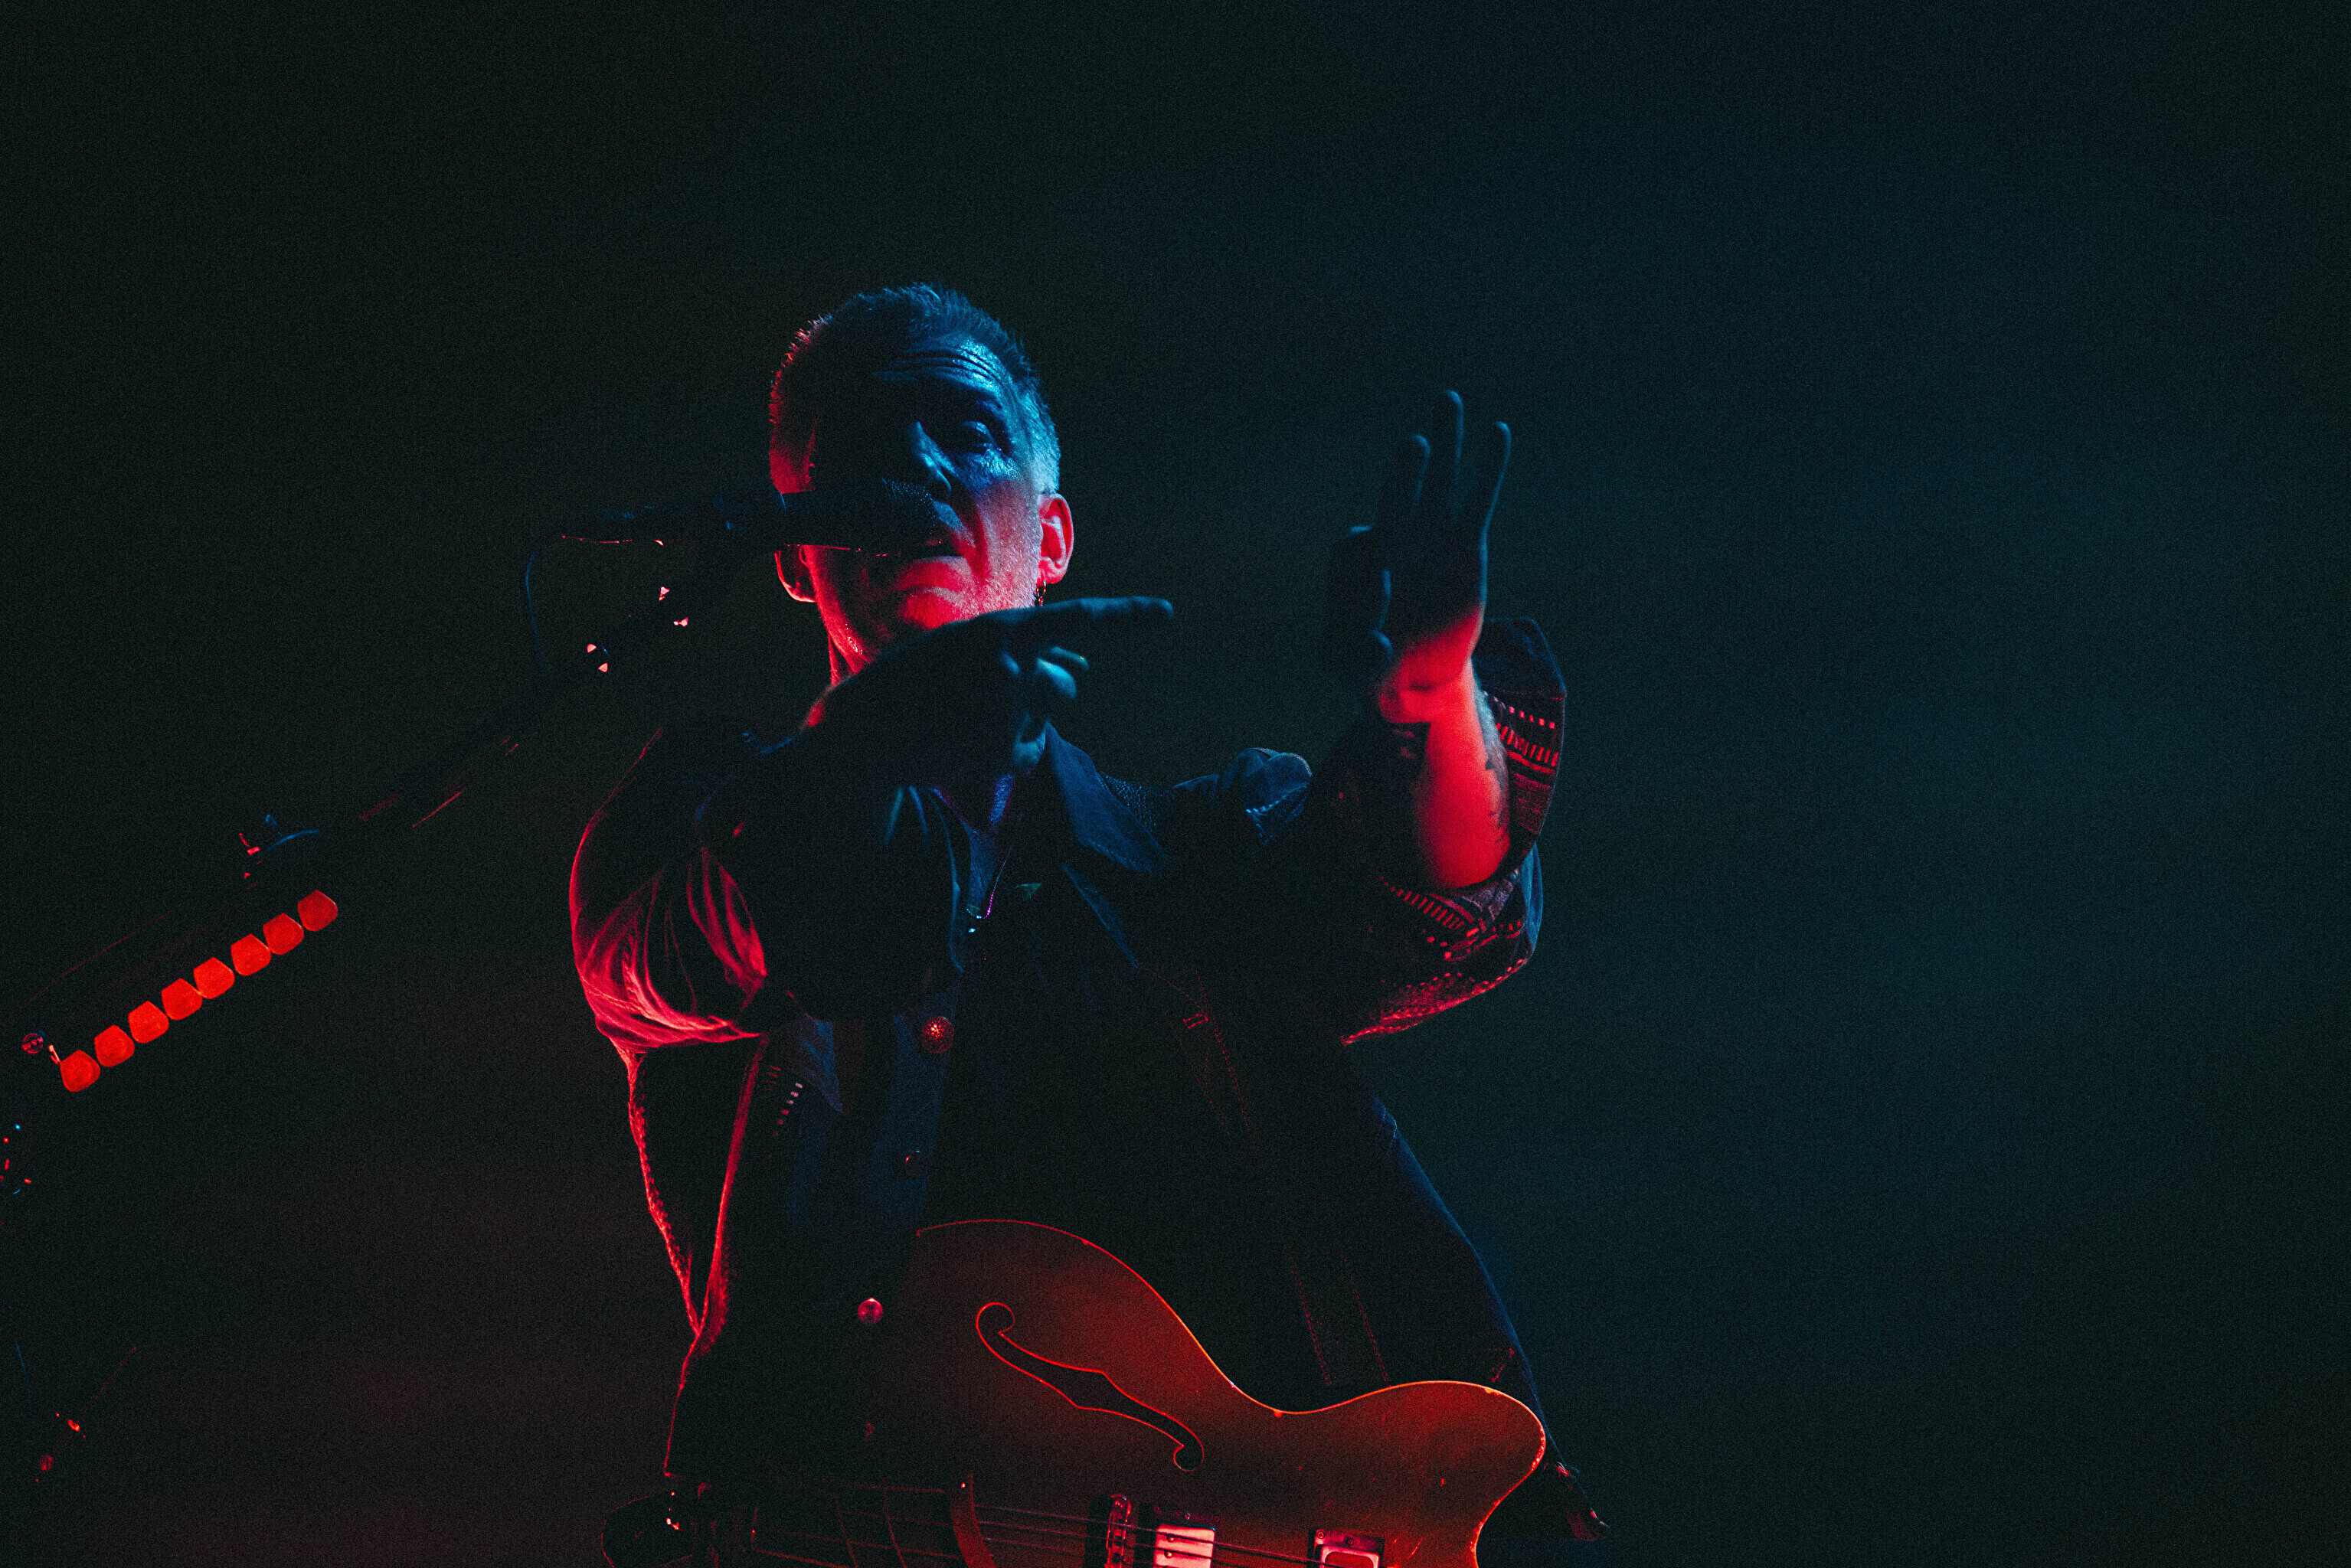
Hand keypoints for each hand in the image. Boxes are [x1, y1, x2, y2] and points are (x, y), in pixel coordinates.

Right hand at [806, 595, 1173, 784]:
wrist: (860, 730)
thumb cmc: (908, 683)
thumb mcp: (961, 651)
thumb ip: (1022, 653)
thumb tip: (1084, 672)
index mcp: (996, 628)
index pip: (1077, 621)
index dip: (1127, 617)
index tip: (1167, 615)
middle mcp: (1011, 664)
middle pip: (1066, 683)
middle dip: (1044, 692)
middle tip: (990, 700)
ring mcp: (1010, 708)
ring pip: (1048, 715)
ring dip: (1025, 718)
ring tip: (969, 720)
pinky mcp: (1004, 748)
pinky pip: (1032, 749)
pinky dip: (1009, 751)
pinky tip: (967, 745)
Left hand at [1324, 391, 1510, 700]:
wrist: (1410, 676)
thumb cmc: (1367, 669)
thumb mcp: (1352, 670)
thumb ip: (1361, 656)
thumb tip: (1381, 641)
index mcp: (1352, 561)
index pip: (1356, 550)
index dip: (1369, 567)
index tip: (1383, 587)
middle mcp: (1390, 538)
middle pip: (1395, 495)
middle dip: (1404, 472)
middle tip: (1414, 446)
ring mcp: (1428, 537)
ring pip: (1436, 483)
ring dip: (1443, 442)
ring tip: (1447, 401)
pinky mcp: (1465, 546)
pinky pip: (1477, 501)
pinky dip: (1488, 469)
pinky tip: (1497, 433)